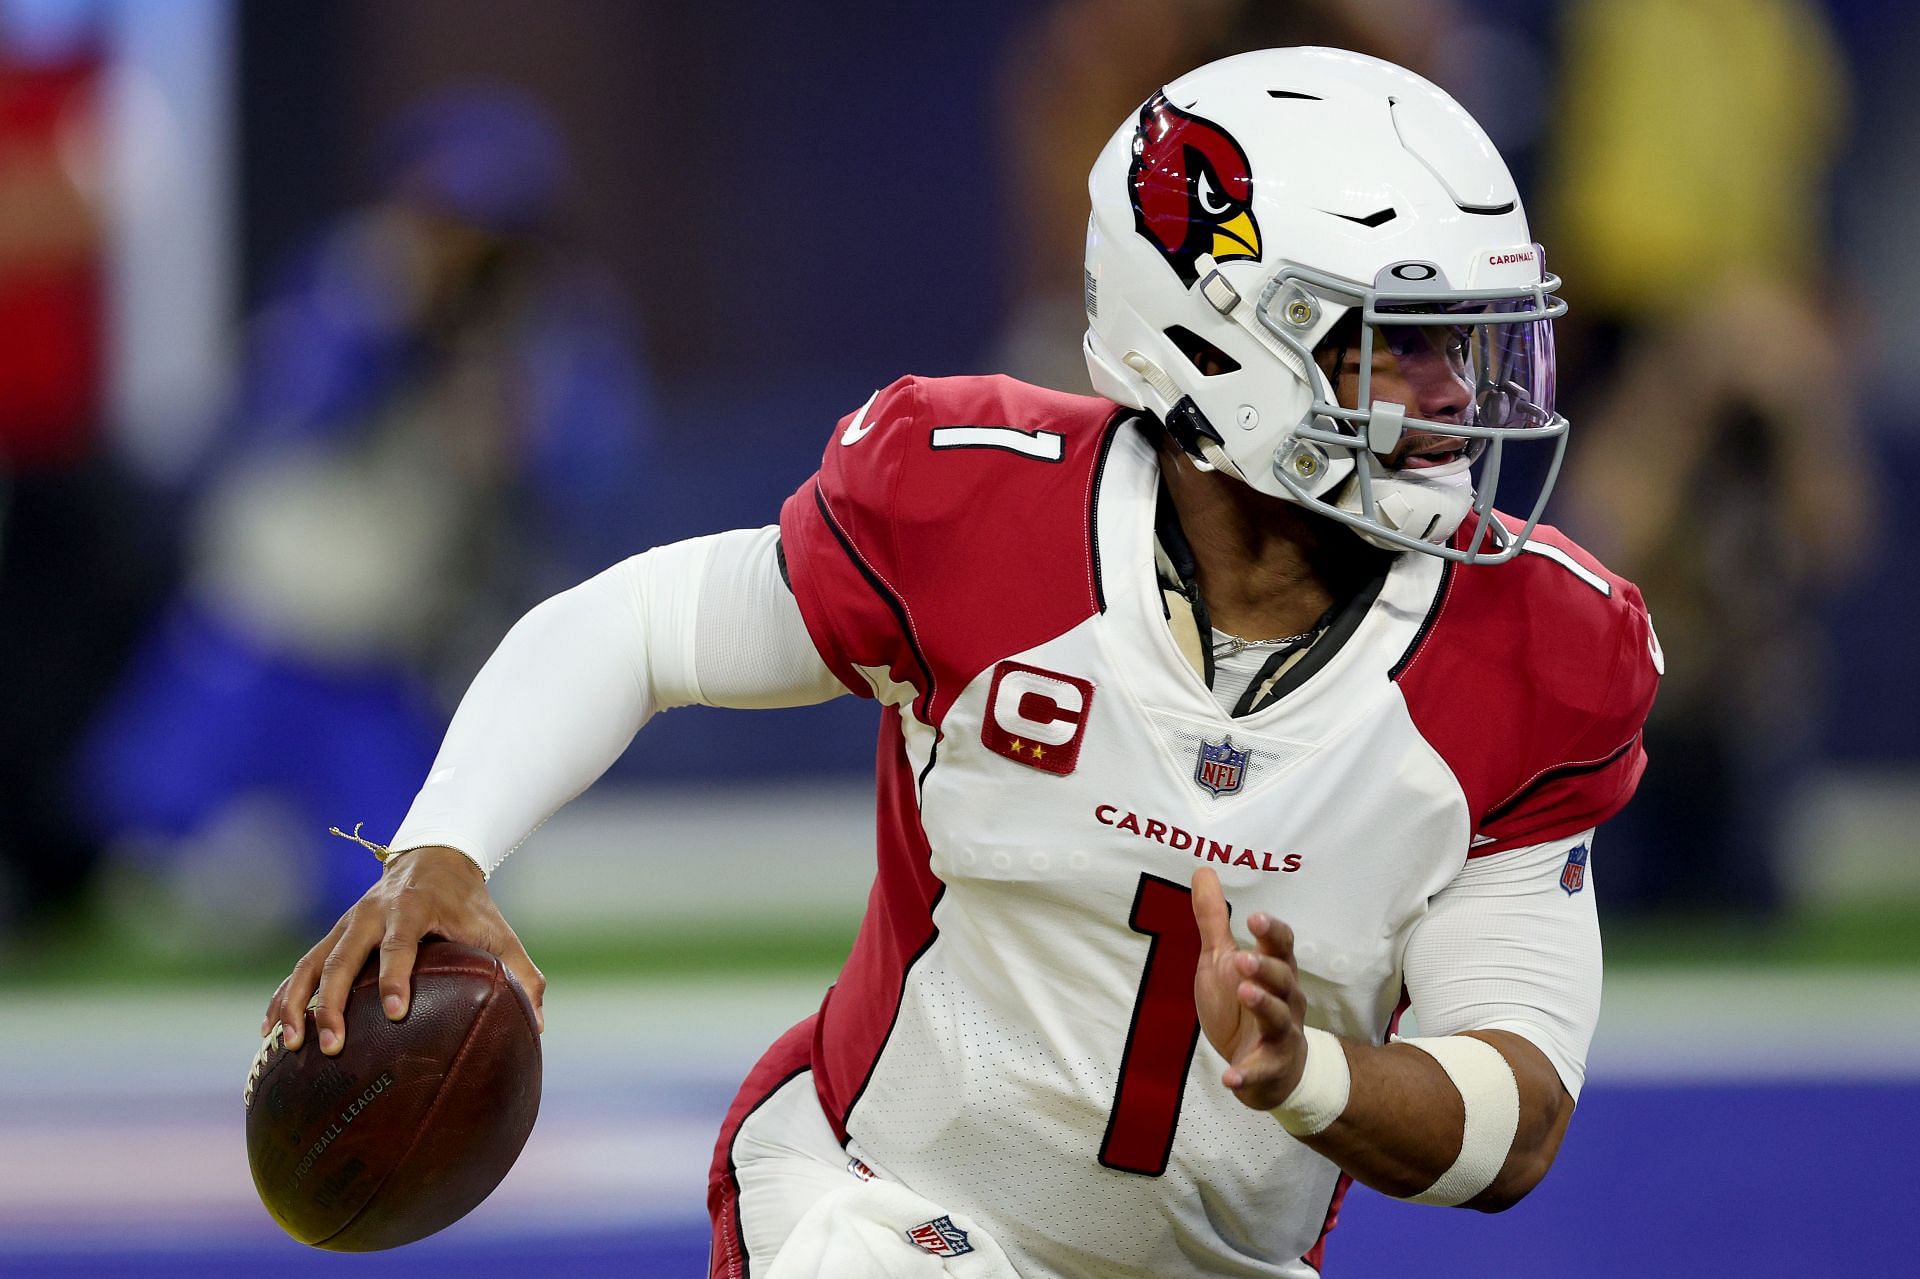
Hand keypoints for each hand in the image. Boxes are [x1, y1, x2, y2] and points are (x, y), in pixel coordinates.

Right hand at [261, 846, 544, 1055]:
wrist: (432, 858)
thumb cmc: (469, 905)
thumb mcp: (497, 931)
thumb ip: (520, 973)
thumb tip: (537, 1025)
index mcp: (413, 910)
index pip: (400, 945)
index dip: (397, 977)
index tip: (396, 1012)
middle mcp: (371, 915)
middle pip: (344, 958)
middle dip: (335, 1002)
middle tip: (332, 1045)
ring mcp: (345, 925)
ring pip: (311, 964)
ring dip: (297, 1003)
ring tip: (290, 1045)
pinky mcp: (331, 937)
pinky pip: (300, 968)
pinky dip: (282, 997)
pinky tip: (268, 1033)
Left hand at [1191, 867, 1307, 1110]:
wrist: (1269, 1070)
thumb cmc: (1245, 1005)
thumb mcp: (1224, 960)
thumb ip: (1214, 920)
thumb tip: (1203, 870)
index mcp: (1275, 970)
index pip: (1281, 946)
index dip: (1272, 932)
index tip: (1255, 917)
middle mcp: (1286, 1000)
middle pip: (1284, 979)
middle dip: (1266, 968)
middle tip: (1244, 958)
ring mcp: (1281, 1035)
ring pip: (1280, 1018)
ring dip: (1264, 1006)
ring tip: (1245, 994)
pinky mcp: (1269, 1069)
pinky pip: (1260, 1072)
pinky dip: (1246, 1076)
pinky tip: (1230, 1078)